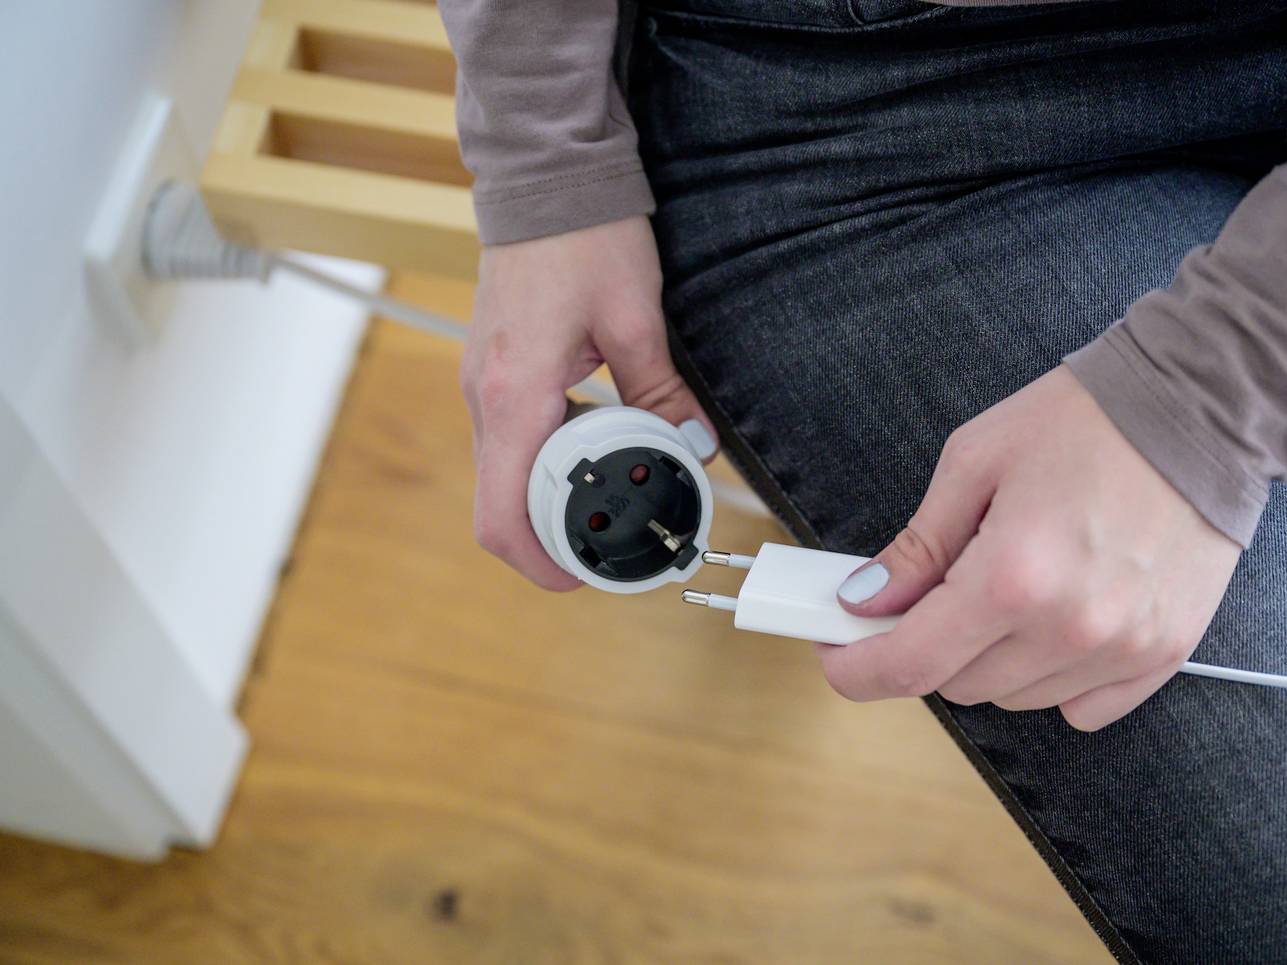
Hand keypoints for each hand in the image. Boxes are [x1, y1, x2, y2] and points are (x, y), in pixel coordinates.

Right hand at [461, 216, 714, 589]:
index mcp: (513, 395)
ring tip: (612, 497)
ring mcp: (480, 382)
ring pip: (503, 472)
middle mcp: (482, 396)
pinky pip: (509, 437)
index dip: (538, 563)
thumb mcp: (634, 318)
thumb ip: (660, 392)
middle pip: (499, 503)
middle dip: (552, 537)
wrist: (544, 174)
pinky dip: (545, 461)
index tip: (582, 577)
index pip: (501, 514)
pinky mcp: (492, 368)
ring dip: (550, 498)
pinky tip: (594, 448)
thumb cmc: (583, 234)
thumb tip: (693, 448)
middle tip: (613, 542)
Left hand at [822, 365, 1241, 730]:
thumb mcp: (974, 462)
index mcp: (1011, 576)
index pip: (908, 664)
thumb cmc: (1088, 421)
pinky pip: (1080, 707)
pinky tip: (1057, 618)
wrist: (1199, 408)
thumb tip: (865, 601)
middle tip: (934, 590)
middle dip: (929, 642)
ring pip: (1014, 698)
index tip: (838, 654)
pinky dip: (1053, 676)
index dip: (856, 667)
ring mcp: (1120, 649)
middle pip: (957, 684)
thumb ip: (916, 546)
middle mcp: (1068, 627)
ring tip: (1012, 586)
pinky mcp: (1163, 654)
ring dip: (991, 658)